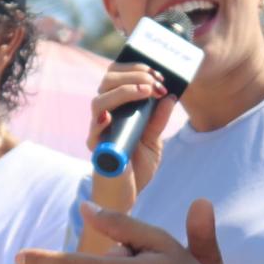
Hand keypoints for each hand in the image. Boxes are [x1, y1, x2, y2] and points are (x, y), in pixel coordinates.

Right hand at [86, 61, 177, 214]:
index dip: (136, 69)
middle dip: (132, 75)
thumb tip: (170, 96)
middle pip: (107, 82)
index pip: (118, 76)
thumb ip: (159, 119)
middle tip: (155, 81)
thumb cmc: (137, 165)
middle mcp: (106, 115)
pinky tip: (113, 116)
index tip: (158, 74)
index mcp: (118, 108)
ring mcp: (99, 131)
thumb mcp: (153, 139)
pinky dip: (102, 121)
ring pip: (99, 101)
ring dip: (123, 92)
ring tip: (145, 92)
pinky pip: (93, 132)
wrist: (128, 194)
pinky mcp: (97, 149)